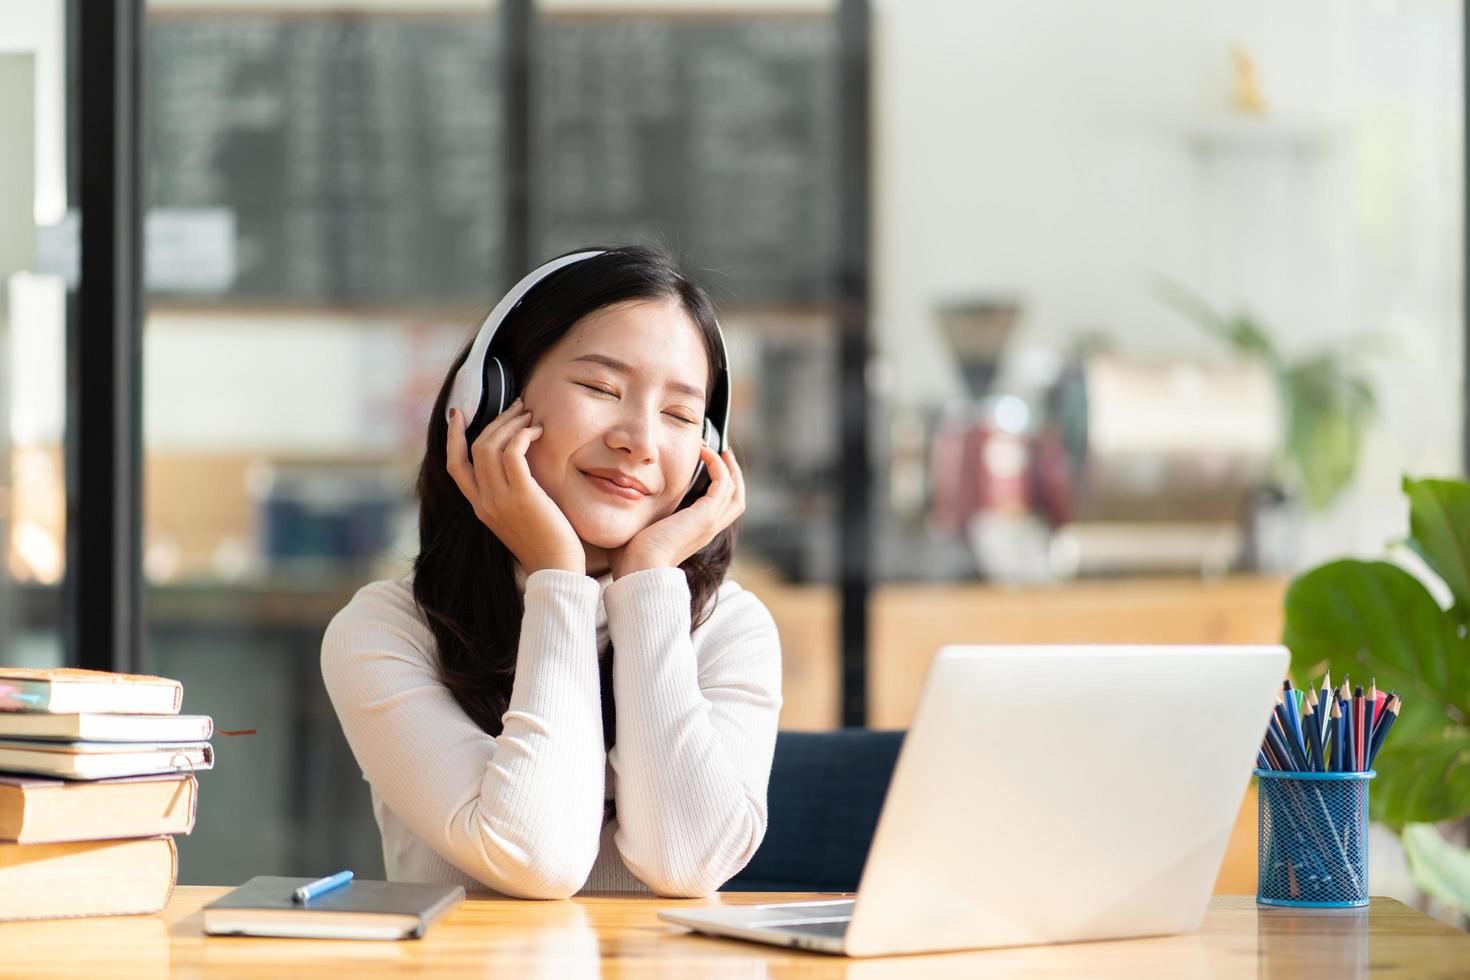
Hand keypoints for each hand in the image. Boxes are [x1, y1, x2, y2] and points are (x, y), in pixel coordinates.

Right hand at [446, 399, 585, 574]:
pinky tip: (539, 432)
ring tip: (530, 415)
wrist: (557, 571)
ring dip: (511, 423)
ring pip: (491, 445)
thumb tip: (517, 463)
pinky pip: (514, 452)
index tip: (458, 414)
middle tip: (518, 408)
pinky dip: (524, 435)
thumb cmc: (547, 543)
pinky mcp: (522, 496)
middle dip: (496, 421)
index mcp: (480, 507)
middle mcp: (484, 502)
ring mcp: (500, 499)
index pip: (454, 466)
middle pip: (475, 448)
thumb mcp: (518, 517)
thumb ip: (509, 494)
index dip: (452, 437)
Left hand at [607, 445, 744, 579]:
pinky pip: (722, 484)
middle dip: (733, 474)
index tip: (710, 465)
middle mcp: (707, 529)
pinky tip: (704, 453)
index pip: (719, 510)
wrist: (638, 571)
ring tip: (715, 448)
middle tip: (724, 453)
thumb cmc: (630, 558)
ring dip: (726, 466)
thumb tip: (622, 502)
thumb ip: (639, 516)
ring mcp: (709, 524)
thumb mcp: (639, 530)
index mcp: (695, 534)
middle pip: (735, 500)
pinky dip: (717, 465)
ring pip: (734, 491)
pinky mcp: (705, 516)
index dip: (719, 487)